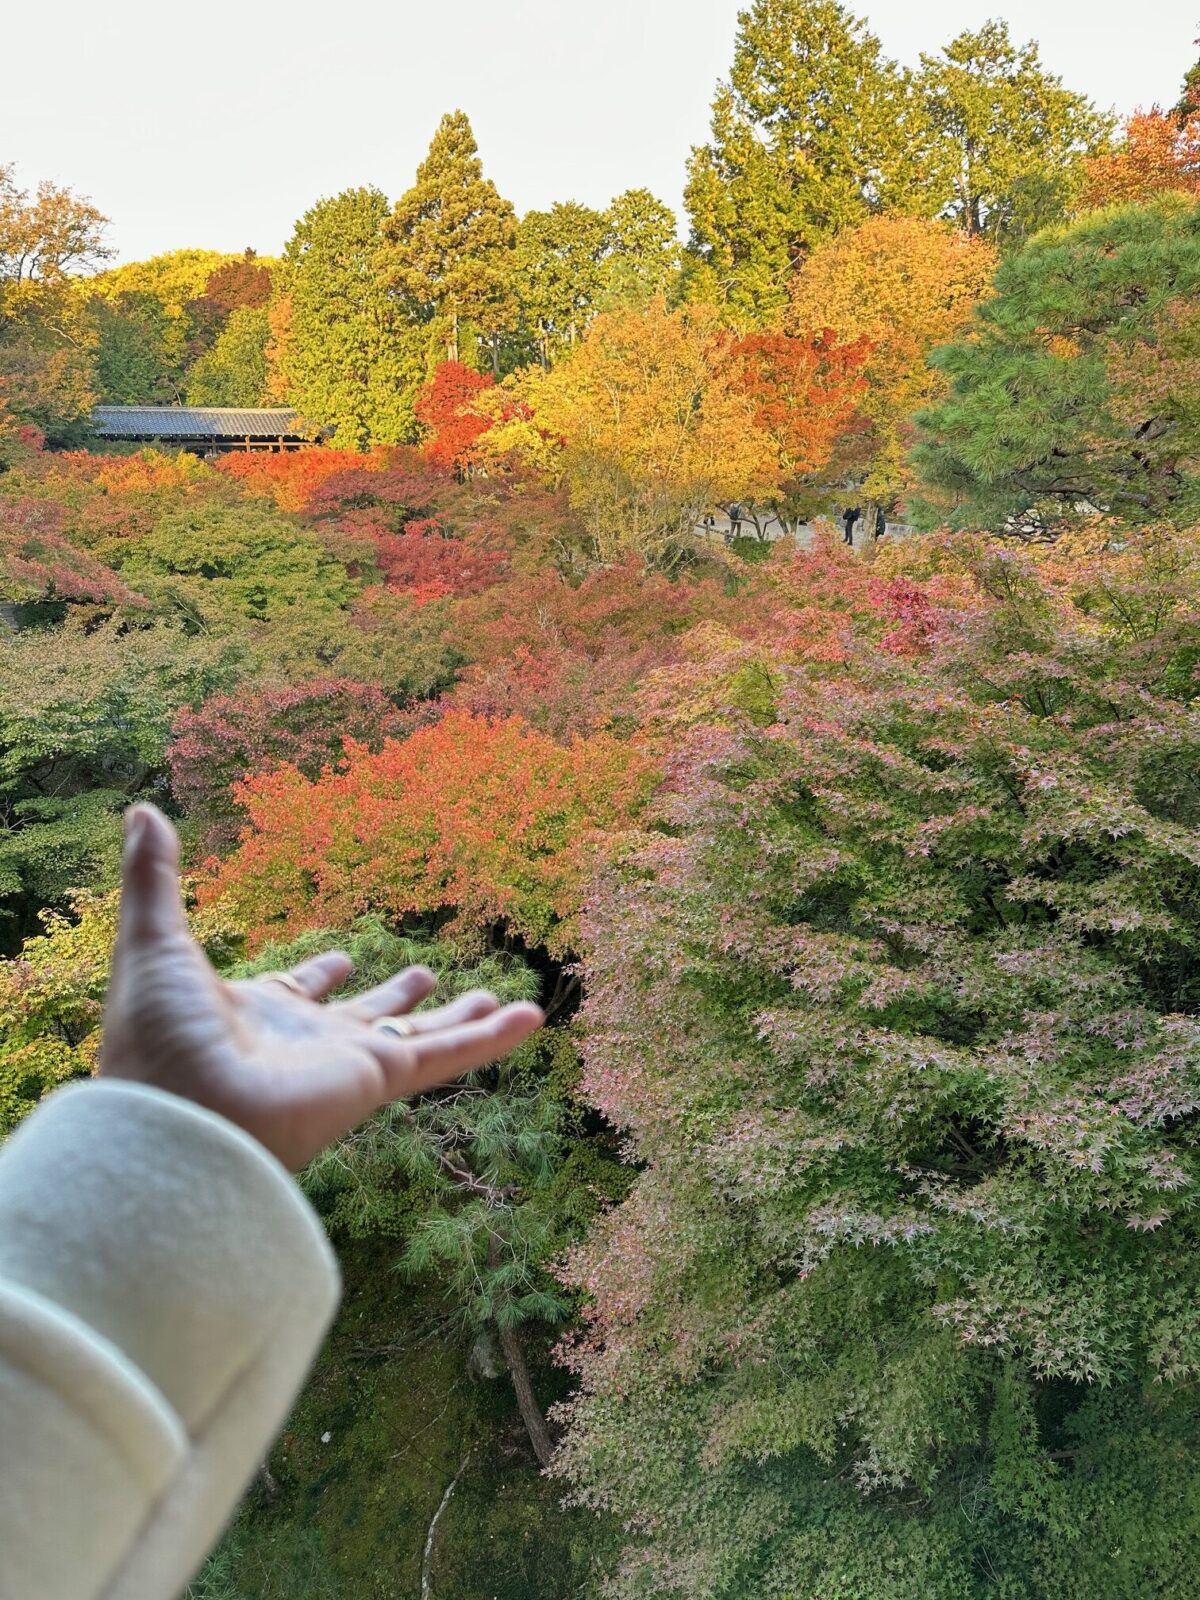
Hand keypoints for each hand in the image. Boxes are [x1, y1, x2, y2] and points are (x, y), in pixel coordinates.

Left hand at [100, 805, 544, 1169]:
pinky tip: (531, 1017)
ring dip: (458, 1020)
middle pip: (365, 1019)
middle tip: (427, 977)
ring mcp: (346, 1062)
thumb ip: (155, 877)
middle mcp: (306, 1044)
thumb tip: (141, 810)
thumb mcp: (154, 940)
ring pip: (419, 1039)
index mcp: (255, 1016)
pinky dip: (493, 1039)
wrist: (181, 1115)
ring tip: (492, 999)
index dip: (317, 977)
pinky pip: (448, 1055)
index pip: (297, 994)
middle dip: (395, 1001)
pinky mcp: (380, 1078)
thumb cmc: (158, 1039)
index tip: (340, 961)